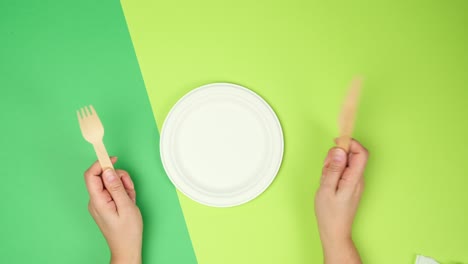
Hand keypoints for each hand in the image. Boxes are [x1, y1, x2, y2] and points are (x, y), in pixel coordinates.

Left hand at [84, 157, 142, 263]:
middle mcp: (95, 200)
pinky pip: (112, 191)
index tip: (113, 158)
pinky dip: (122, 192)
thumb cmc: (128, 231)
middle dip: (119, 177)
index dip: (101, 163)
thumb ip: (116, 187)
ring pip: (110, 183)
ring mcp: (100, 203)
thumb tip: (108, 170)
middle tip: (129, 188)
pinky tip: (129, 202)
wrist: (127, 248)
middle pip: (103, 177)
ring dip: (123, 185)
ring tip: (131, 198)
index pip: (91, 175)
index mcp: (98, 201)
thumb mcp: (126, 206)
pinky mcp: (105, 204)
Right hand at [314, 139, 368, 263]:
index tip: (336, 141)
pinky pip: (344, 171)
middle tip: (326, 167)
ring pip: (346, 162)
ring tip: (325, 178)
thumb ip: (333, 169)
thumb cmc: (330, 214)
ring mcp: (355, 182)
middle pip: (353, 155)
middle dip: (337, 155)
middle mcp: (358, 179)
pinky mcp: (350, 185)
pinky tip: (327, 182)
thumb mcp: (326, 189)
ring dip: (334, 164)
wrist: (335, 232)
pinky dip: (334, 171)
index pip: (361, 152)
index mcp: (354, 179)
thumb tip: (339, 150)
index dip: (350, 142)